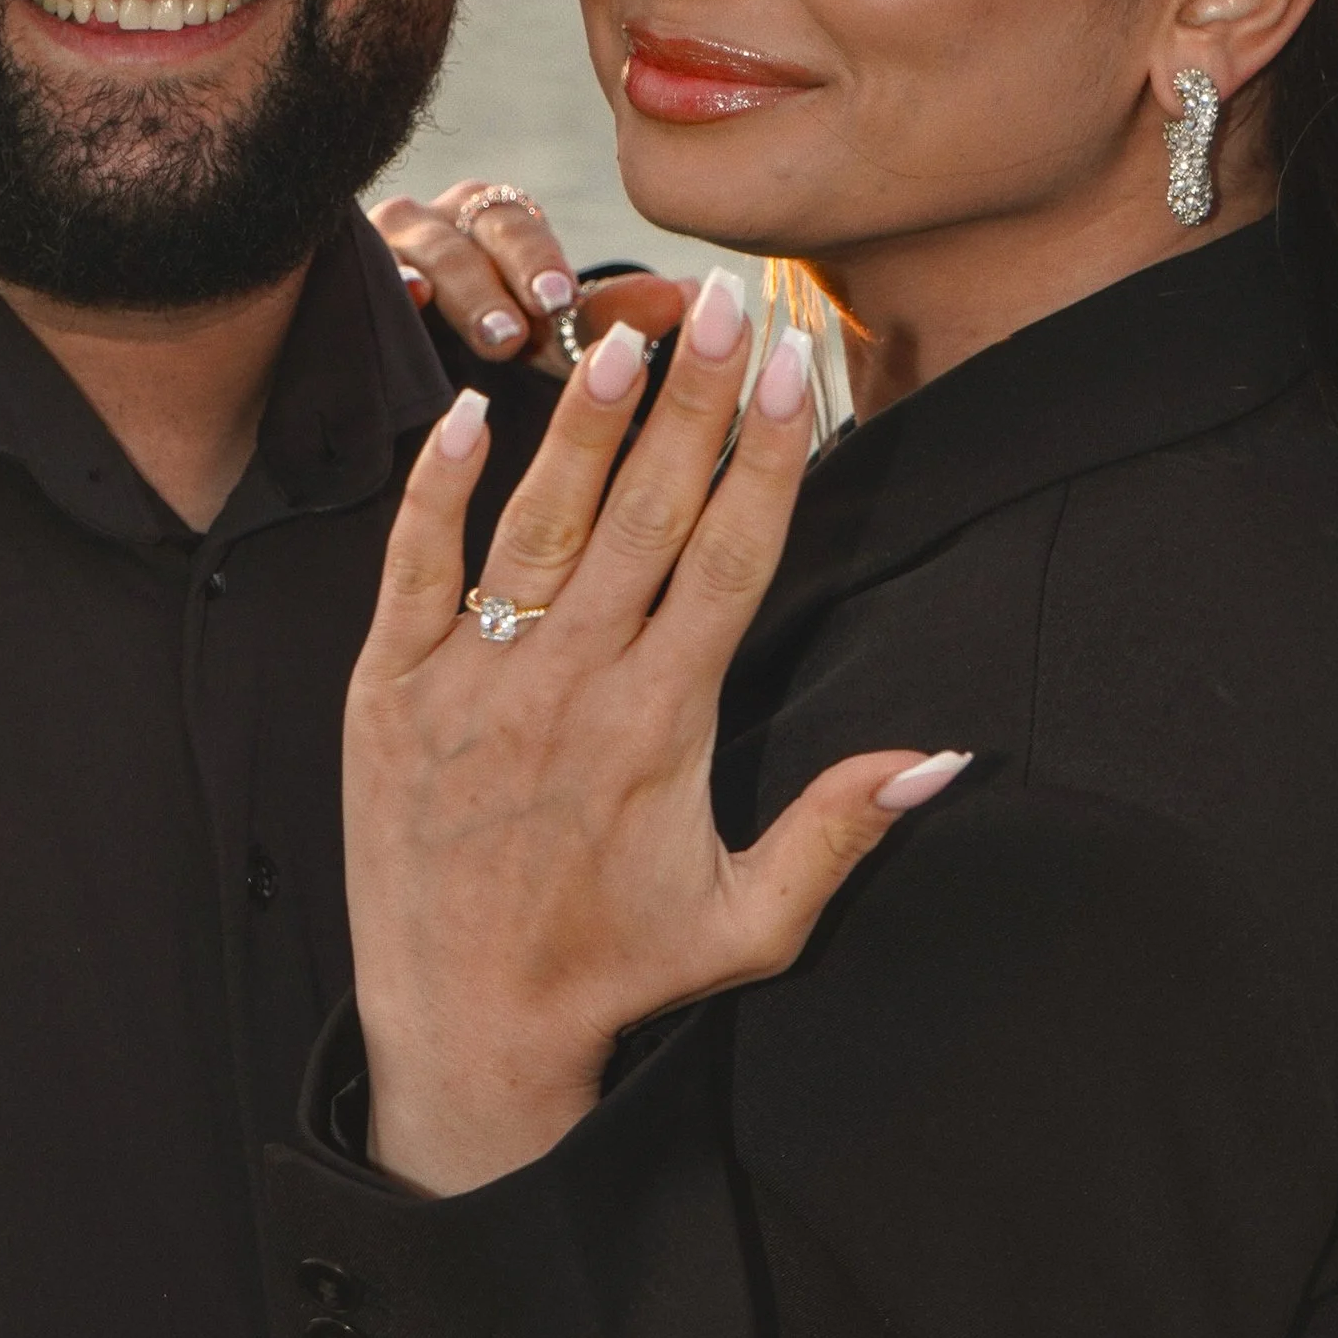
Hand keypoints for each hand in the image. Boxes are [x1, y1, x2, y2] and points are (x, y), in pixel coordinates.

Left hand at [345, 265, 967, 1194]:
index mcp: (662, 726)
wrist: (464, 1032)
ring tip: (625, 330)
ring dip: (582, 422)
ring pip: (538, 525)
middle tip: (730, 304)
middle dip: (695, 403)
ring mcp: (474, 685)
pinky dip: (435, 492)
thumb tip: (946, 756)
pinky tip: (465, 415)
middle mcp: (571, 688)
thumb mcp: (751, 922)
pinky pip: (413, 572)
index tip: (799, 369)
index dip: (769, 458)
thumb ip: (840, 830)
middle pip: (646, 516)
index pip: (730, 559)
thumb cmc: (616, 975)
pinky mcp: (391, 693)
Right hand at [370, 179, 685, 375]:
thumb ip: (612, 318)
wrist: (398, 373)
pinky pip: (352, 269)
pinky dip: (378, 283)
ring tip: (454, 319)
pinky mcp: (340, 273)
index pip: (521, 230)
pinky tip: (393, 300)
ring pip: (411, 249)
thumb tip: (697, 296)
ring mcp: (384, 246)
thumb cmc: (497, 338)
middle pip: (467, 234)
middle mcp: (439, 222)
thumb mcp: (553, 334)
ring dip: (441, 286)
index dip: (539, 264)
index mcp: (497, 224)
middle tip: (513, 331)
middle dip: (492, 280)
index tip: (561, 303)